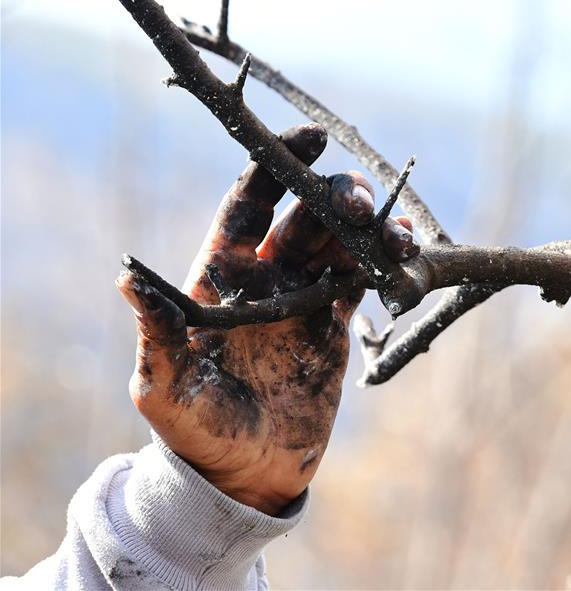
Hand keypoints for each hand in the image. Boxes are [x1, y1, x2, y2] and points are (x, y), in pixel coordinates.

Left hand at [116, 124, 416, 514]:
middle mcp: (265, 276)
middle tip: (359, 204)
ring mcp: (302, 298)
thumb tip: (127, 279)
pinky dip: (383, 267)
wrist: (245, 473)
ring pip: (340, 243)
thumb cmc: (195, 432)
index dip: (276, 166)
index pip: (248, 205)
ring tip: (394, 236)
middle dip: (334, 197)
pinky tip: (403, 260)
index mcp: (221, 276)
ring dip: (369, 230)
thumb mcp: (167, 388)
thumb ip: (157, 335)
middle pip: (304, 216)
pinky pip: (362, 283)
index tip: (310, 139)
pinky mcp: (332, 325)